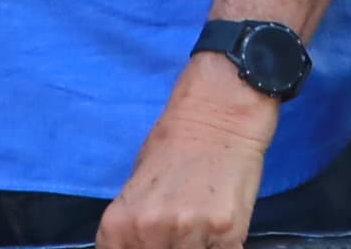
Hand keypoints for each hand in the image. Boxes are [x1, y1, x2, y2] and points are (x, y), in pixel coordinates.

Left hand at [98, 59, 276, 248]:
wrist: (219, 115)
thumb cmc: (173, 143)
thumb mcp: (136, 185)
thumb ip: (132, 225)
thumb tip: (137, 246)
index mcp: (121, 222)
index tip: (150, 242)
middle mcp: (151, 231)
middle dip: (166, 247)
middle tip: (176, 229)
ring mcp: (190, 233)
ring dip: (194, 246)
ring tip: (198, 224)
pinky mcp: (229, 233)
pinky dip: (217, 247)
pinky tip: (217, 227)